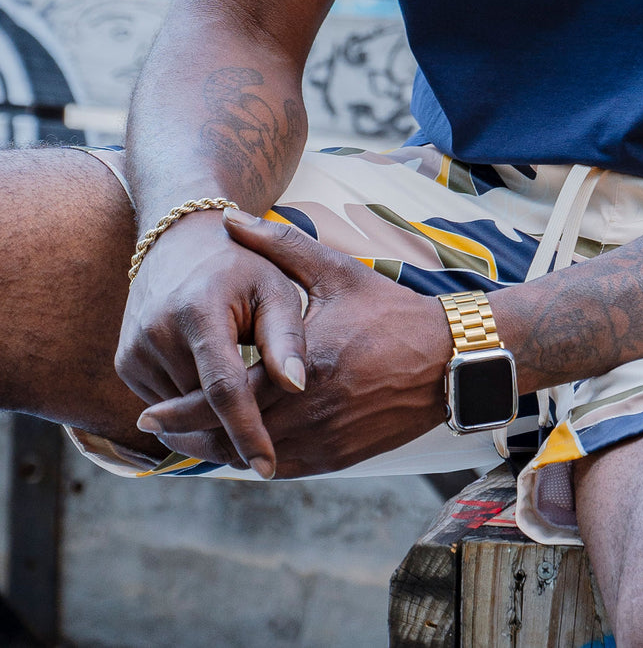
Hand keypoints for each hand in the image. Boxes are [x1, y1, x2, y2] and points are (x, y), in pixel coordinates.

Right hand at [116, 210, 308, 477]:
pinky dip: (193, 402)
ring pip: (183, 412)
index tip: (269, 468)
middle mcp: (157, 331)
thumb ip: (287, 337)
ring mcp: (134, 348)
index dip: (247, 432)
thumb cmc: (243, 267)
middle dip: (237, 428)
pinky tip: (213, 378)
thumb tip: (299, 388)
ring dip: (214, 414)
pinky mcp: (125, 362)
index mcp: (198, 310)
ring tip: (245, 388)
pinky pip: (167, 403)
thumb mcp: (276, 287)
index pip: (223, 388)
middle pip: (202, 407)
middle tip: (273, 442)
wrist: (181, 241)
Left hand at [134, 210, 452, 477]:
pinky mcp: (341, 457)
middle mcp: (310, 413)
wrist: (449, 360)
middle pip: (231, 439)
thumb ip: (281, 246)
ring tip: (187, 440)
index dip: (183, 411)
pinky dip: (254, 459)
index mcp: (302, 368)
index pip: (226, 400)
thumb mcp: (336, 271)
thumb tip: (232, 220)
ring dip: (218, 452)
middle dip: (188, 436)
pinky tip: (238, 447)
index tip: (149, 410)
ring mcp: (326, 442)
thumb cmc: (391, 311)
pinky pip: (285, 467)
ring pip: (254, 460)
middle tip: (156, 428)